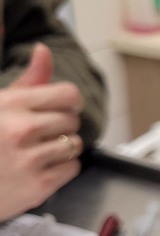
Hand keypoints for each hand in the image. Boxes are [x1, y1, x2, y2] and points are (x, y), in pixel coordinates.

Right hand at [0, 44, 83, 220]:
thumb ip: (27, 81)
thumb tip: (43, 50)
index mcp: (9, 104)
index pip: (68, 94)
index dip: (68, 101)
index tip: (61, 108)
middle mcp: (20, 130)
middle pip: (72, 120)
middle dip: (60, 126)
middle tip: (38, 134)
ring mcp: (29, 160)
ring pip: (74, 144)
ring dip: (61, 148)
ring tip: (36, 151)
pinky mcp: (38, 186)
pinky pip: (73, 168)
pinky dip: (61, 169)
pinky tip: (39, 168)